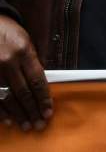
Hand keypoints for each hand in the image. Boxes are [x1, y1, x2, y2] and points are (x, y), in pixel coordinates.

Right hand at [0, 15, 51, 130]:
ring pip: (6, 98)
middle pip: (23, 92)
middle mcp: (8, 62)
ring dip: (18, 114)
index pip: (37, 80)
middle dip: (32, 110)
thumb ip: (32, 62)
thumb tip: (40, 85)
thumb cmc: (9, 33)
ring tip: (26, 125)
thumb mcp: (25, 41)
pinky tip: (8, 119)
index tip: (49, 111)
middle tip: (39, 124)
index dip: (44, 98)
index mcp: (24, 51)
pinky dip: (1, 111)